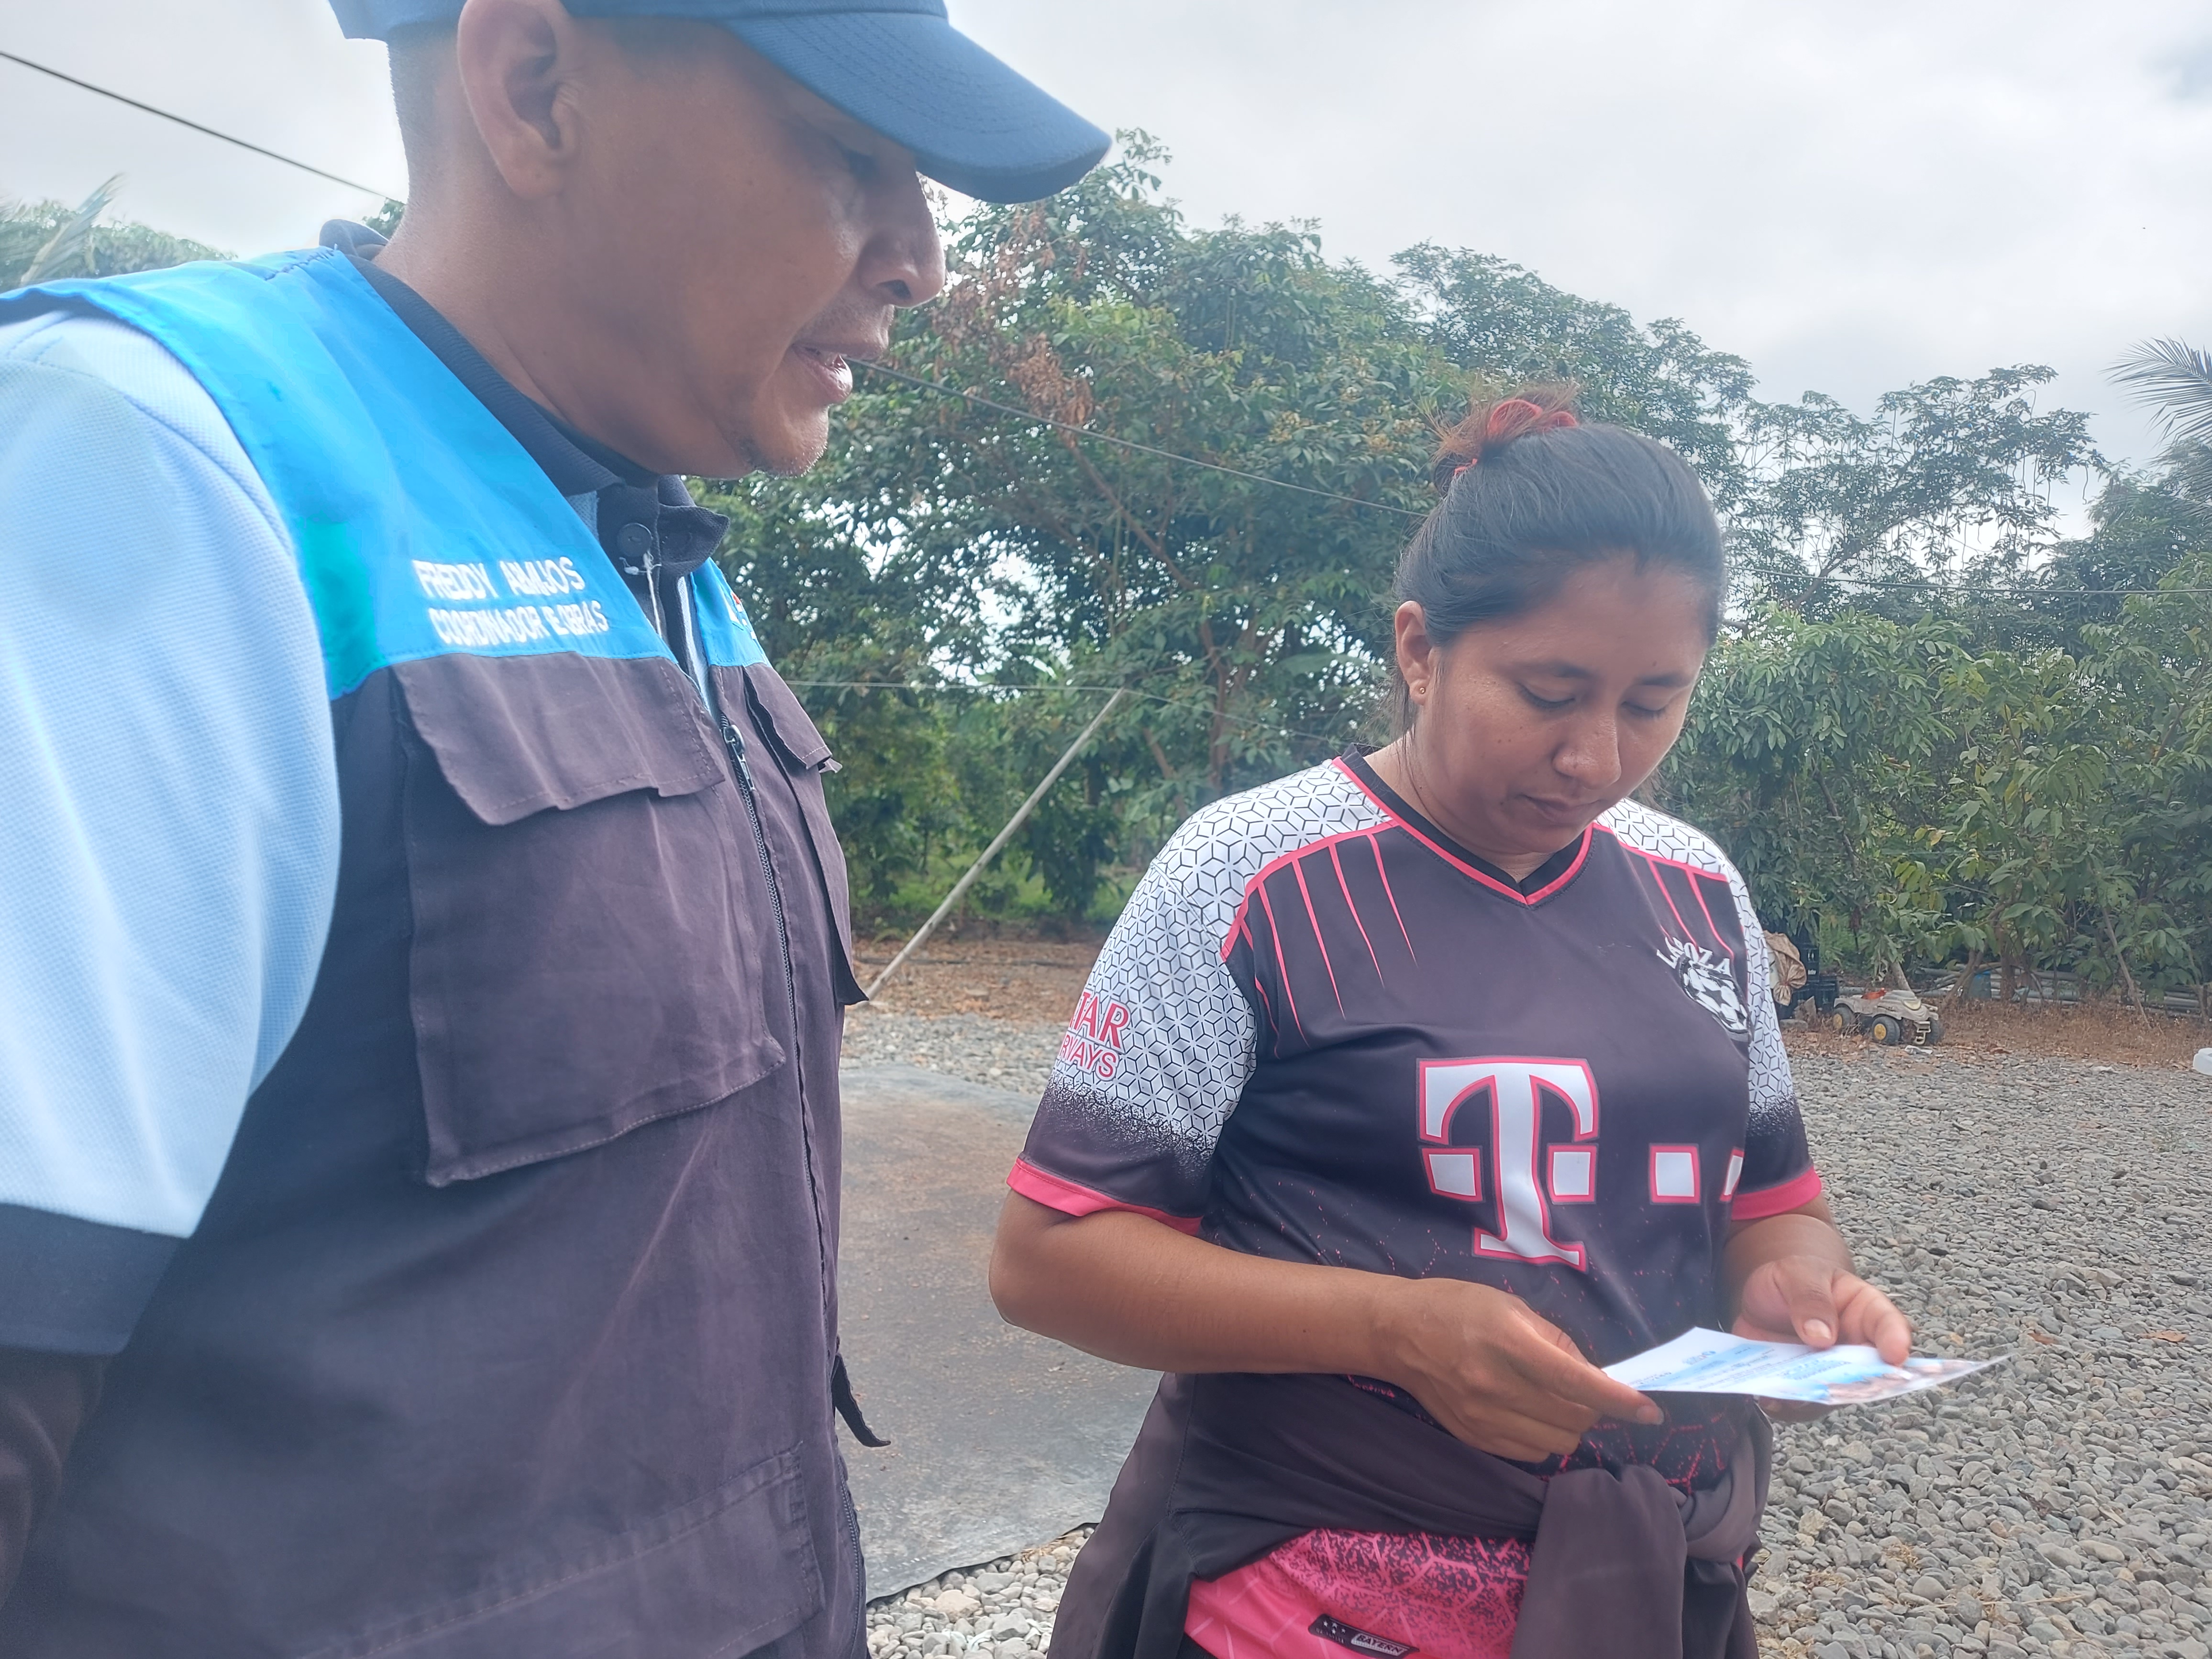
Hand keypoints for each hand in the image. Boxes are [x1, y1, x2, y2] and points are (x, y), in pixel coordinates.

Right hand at [1372, 1278, 1660, 1462]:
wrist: (1398, 1333)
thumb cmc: (1458, 1307)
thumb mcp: (1511, 1305)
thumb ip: (1555, 1341)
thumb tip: (1593, 1376)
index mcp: (1509, 1342)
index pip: (1577, 1382)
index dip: (1619, 1400)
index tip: (1649, 1411)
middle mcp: (1496, 1384)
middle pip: (1573, 1419)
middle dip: (1593, 1409)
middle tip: (1584, 1390)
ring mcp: (1482, 1416)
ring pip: (1556, 1442)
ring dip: (1569, 1426)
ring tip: (1552, 1401)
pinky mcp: (1473, 1436)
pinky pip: (1530, 1452)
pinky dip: (1543, 1437)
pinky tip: (1528, 1412)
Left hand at [1733, 1253, 1912, 1421]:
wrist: (1766, 1297)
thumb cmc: (1794, 1279)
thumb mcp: (1797, 1274)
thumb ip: (1809, 1298)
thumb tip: (1822, 1336)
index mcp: (1866, 1310)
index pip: (1889, 1325)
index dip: (1896, 1341)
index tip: (1894, 1355)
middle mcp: (1857, 1348)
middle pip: (1869, 1373)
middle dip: (1855, 1383)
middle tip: (1833, 1384)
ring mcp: (1832, 1371)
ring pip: (1835, 1395)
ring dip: (1816, 1398)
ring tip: (1791, 1395)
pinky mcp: (1806, 1385)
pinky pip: (1802, 1403)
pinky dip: (1786, 1405)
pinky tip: (1769, 1398)